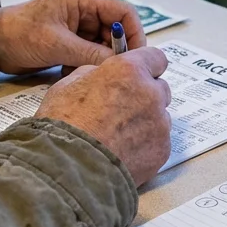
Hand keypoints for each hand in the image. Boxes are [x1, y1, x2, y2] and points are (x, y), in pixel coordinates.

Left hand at [0, 0, 146, 74]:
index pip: (123, 12)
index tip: (136, 57)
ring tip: (88, 74)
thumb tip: (118, 66)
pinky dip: (87, 67)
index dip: (133, 33)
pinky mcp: (70, 43)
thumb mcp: (57, 44)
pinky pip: (90, 56)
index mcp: (83, 0)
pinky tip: (72, 74)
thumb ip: (90, 54)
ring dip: (99, 62)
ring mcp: (78, 28)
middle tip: (114, 73)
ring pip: (103, 46)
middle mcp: (85, 12)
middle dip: (116, 52)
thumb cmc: (19, 34)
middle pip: (115, 31)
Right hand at [36, 48, 172, 186]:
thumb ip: (94, 75)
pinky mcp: (162, 150)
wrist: (71, 167)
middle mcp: (150, 93)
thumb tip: (101, 76)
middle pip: (159, 89)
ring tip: (117, 136)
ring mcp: (160, 123)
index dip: (146, 67)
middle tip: (121, 110)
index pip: (156, 58)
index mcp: (129, 71)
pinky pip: (159, 142)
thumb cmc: (64, 126)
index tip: (139, 74)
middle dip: (145, 96)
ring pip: (160, 117)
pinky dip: (145, 146)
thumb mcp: (68, 86)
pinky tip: (122, 152)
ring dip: (145, 122)